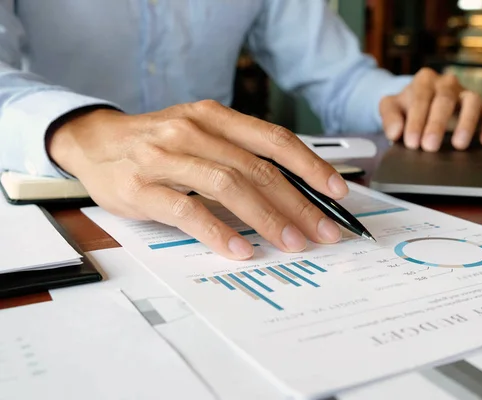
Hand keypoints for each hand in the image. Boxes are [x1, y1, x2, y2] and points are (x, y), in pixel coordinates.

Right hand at [48, 101, 347, 259]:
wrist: (94, 142)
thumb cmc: (157, 141)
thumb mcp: (200, 133)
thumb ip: (238, 154)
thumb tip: (290, 189)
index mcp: (214, 117)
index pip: (273, 140)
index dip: (310, 165)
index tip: (336, 191)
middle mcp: (194, 132)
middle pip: (258, 168)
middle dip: (298, 203)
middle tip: (323, 231)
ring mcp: (166, 158)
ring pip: (229, 186)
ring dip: (267, 218)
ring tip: (293, 242)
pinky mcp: (142, 188)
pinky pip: (188, 211)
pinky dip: (219, 232)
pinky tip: (241, 249)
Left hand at [379, 68, 481, 151]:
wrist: (420, 105)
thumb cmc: (406, 108)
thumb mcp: (391, 108)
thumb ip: (389, 117)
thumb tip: (395, 132)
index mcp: (424, 80)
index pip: (421, 97)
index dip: (417, 120)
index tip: (412, 143)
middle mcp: (447, 83)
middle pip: (445, 99)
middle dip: (437, 124)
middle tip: (430, 147)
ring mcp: (466, 93)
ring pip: (473, 100)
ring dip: (467, 122)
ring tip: (458, 145)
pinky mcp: (481, 105)